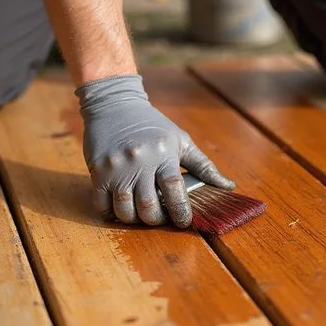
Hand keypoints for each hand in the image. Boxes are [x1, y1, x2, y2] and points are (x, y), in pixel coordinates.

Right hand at [76, 74, 234, 225]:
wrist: (114, 104)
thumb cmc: (153, 125)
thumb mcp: (181, 140)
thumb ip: (203, 166)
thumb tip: (228, 186)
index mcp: (164, 154)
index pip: (174, 189)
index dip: (181, 211)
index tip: (184, 221)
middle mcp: (139, 161)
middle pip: (149, 206)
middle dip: (157, 219)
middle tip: (161, 218)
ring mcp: (116, 167)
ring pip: (125, 209)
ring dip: (134, 219)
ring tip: (141, 214)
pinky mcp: (97, 171)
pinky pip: (102, 204)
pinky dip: (112, 213)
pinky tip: (120, 209)